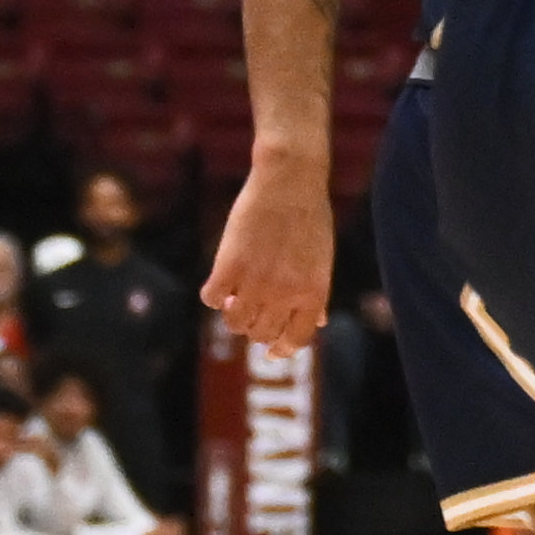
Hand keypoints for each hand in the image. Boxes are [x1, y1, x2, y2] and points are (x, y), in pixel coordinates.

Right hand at [206, 151, 338, 352]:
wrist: (289, 182)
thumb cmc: (309, 218)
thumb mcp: (322, 259)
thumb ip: (316, 294)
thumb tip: (318, 321)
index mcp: (312, 294)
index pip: (296, 339)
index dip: (282, 349)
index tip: (272, 352)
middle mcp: (285, 294)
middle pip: (262, 333)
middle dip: (255, 330)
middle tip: (251, 315)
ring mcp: (256, 282)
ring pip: (235, 322)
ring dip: (233, 317)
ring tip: (235, 301)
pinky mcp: (228, 266)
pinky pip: (212, 299)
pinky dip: (214, 297)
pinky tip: (220, 285)